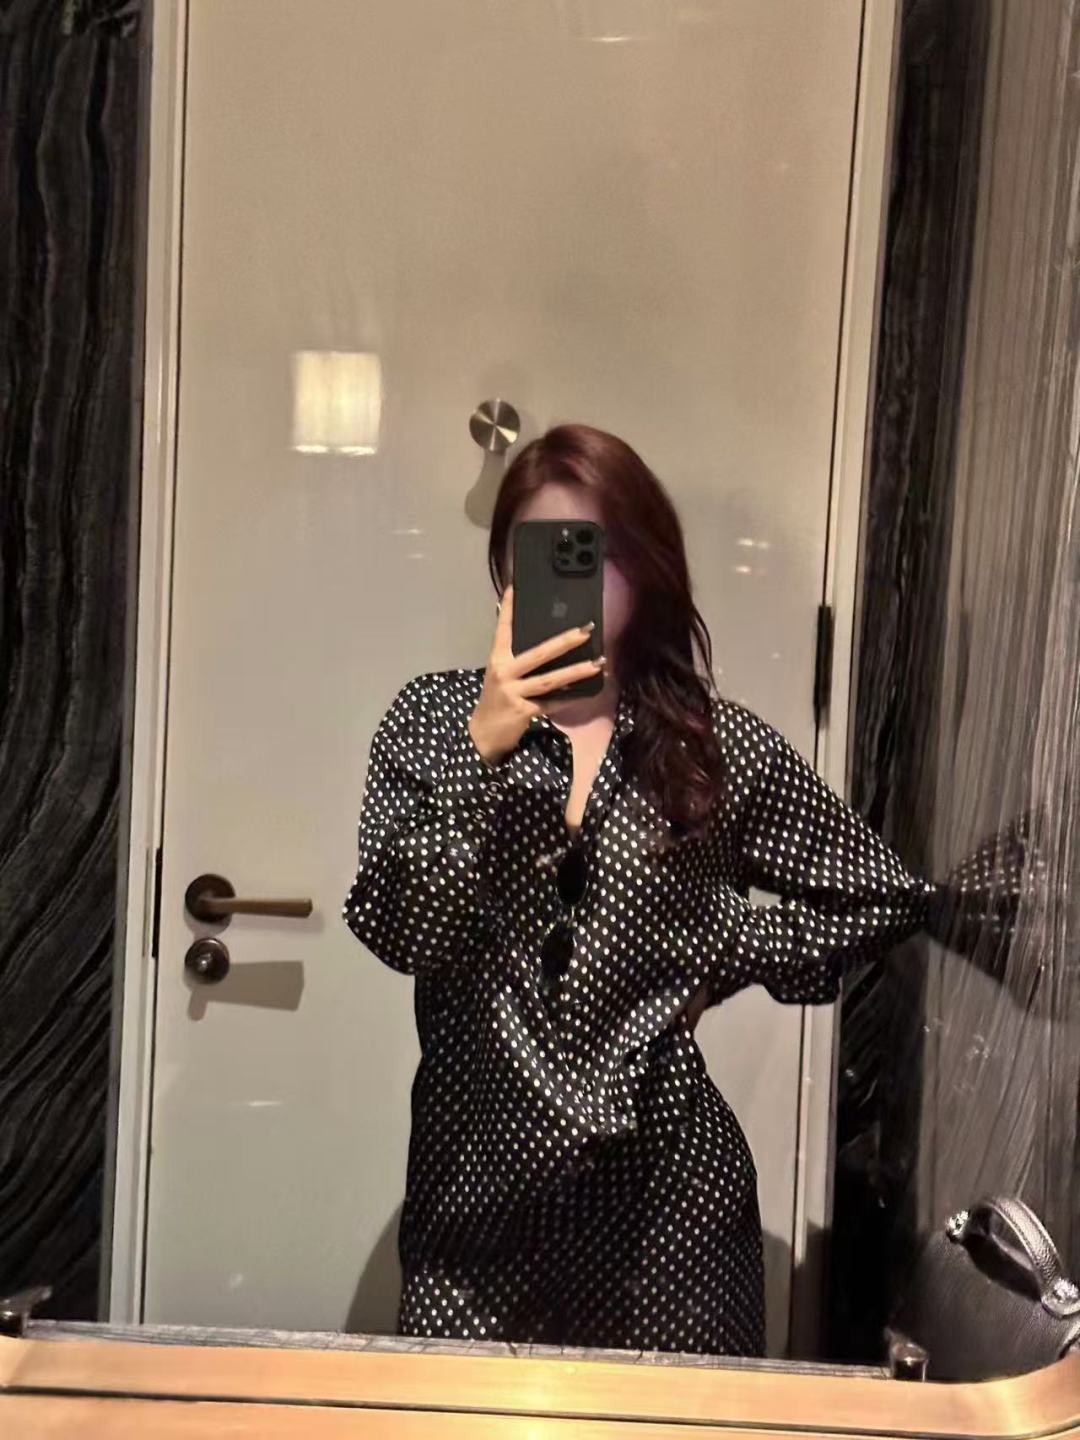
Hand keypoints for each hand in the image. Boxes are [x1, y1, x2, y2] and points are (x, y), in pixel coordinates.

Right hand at [468, 585, 605, 765]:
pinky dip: (572, 697)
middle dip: (564, 642)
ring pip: (550, 680)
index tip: (515, 587)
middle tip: (586, 630)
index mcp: (497, 659)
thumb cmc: (496, 700)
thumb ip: (514, 657)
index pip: (503, 629)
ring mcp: (513, 692)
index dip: (508, 608)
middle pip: (538, 654)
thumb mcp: (499, 675)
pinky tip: (590, 691)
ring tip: (598, 662)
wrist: (483, 735)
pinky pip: (554, 703)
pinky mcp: (524, 711)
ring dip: (577, 671)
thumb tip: (537, 639)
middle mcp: (504, 672)